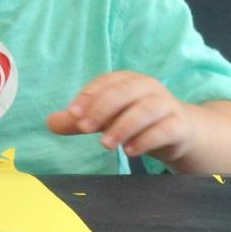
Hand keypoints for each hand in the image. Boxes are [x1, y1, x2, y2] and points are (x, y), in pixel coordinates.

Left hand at [47, 71, 196, 162]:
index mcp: (128, 80)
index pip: (106, 82)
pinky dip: (146, 139)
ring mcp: (167, 105)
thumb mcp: (105, 119)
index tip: (72, 114)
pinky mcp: (180, 126)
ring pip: (145, 110)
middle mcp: (148, 88)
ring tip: (105, 144)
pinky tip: (130, 151)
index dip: (88, 96)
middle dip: (101, 109)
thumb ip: (79, 121)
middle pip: (123, 92)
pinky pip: (165, 129)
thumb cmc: (135, 120)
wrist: (180, 133)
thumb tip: (50, 122)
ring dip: (122, 127)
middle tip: (84, 128)